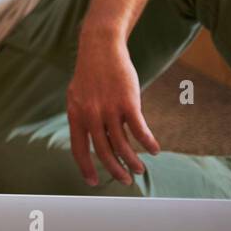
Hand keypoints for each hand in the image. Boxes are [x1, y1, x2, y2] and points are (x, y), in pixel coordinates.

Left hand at [66, 37, 160, 185]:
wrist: (100, 48)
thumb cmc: (90, 74)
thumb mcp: (77, 96)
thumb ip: (82, 116)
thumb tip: (88, 137)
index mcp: (76, 114)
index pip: (79, 148)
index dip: (86, 167)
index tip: (93, 182)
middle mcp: (90, 114)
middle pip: (103, 151)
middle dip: (115, 169)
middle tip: (124, 180)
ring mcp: (109, 109)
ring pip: (122, 144)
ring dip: (132, 160)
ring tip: (140, 169)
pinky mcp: (127, 102)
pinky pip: (139, 129)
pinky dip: (147, 142)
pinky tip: (154, 150)